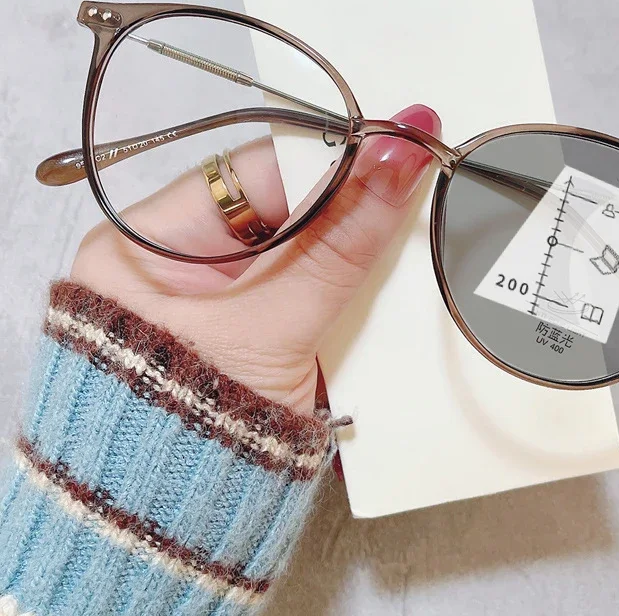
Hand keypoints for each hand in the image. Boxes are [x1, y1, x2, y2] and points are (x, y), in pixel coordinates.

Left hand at [71, 104, 440, 414]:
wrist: (174, 535)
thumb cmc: (189, 433)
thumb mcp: (270, 328)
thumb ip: (338, 246)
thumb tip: (396, 160)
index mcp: (142, 247)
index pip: (248, 172)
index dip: (324, 158)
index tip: (391, 148)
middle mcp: (176, 268)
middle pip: (282, 210)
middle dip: (349, 207)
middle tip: (411, 188)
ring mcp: (217, 304)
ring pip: (304, 251)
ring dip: (354, 252)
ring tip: (405, 231)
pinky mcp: (252, 335)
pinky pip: (309, 291)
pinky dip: (348, 289)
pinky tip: (386, 281)